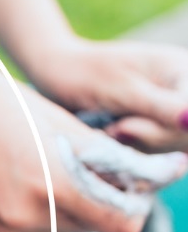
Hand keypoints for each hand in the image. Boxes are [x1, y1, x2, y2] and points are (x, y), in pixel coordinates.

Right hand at [0, 60, 187, 231]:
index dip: (137, 204)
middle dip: (109, 201)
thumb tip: (141, 175)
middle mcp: (31, 214)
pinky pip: (41, 226)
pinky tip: (39, 175)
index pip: (122, 223)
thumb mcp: (59, 122)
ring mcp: (10, 223)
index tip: (140, 181)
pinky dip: (51, 207)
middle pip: (98, 227)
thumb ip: (104, 155)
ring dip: (79, 204)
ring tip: (67, 167)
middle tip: (107, 168)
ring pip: (70, 228)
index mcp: (54, 184)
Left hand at [26, 37, 187, 152]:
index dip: (167, 130)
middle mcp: (184, 97)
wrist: (57, 76)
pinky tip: (111, 139)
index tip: (125, 128)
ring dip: (138, 149)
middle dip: (149, 140)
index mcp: (186, 72)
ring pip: (172, 153)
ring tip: (109, 130)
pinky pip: (154, 159)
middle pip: (187, 139)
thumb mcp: (123, 89)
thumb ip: (160, 106)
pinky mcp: (153, 136)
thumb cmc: (87, 74)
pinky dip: (131, 155)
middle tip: (114, 128)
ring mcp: (170, 118)